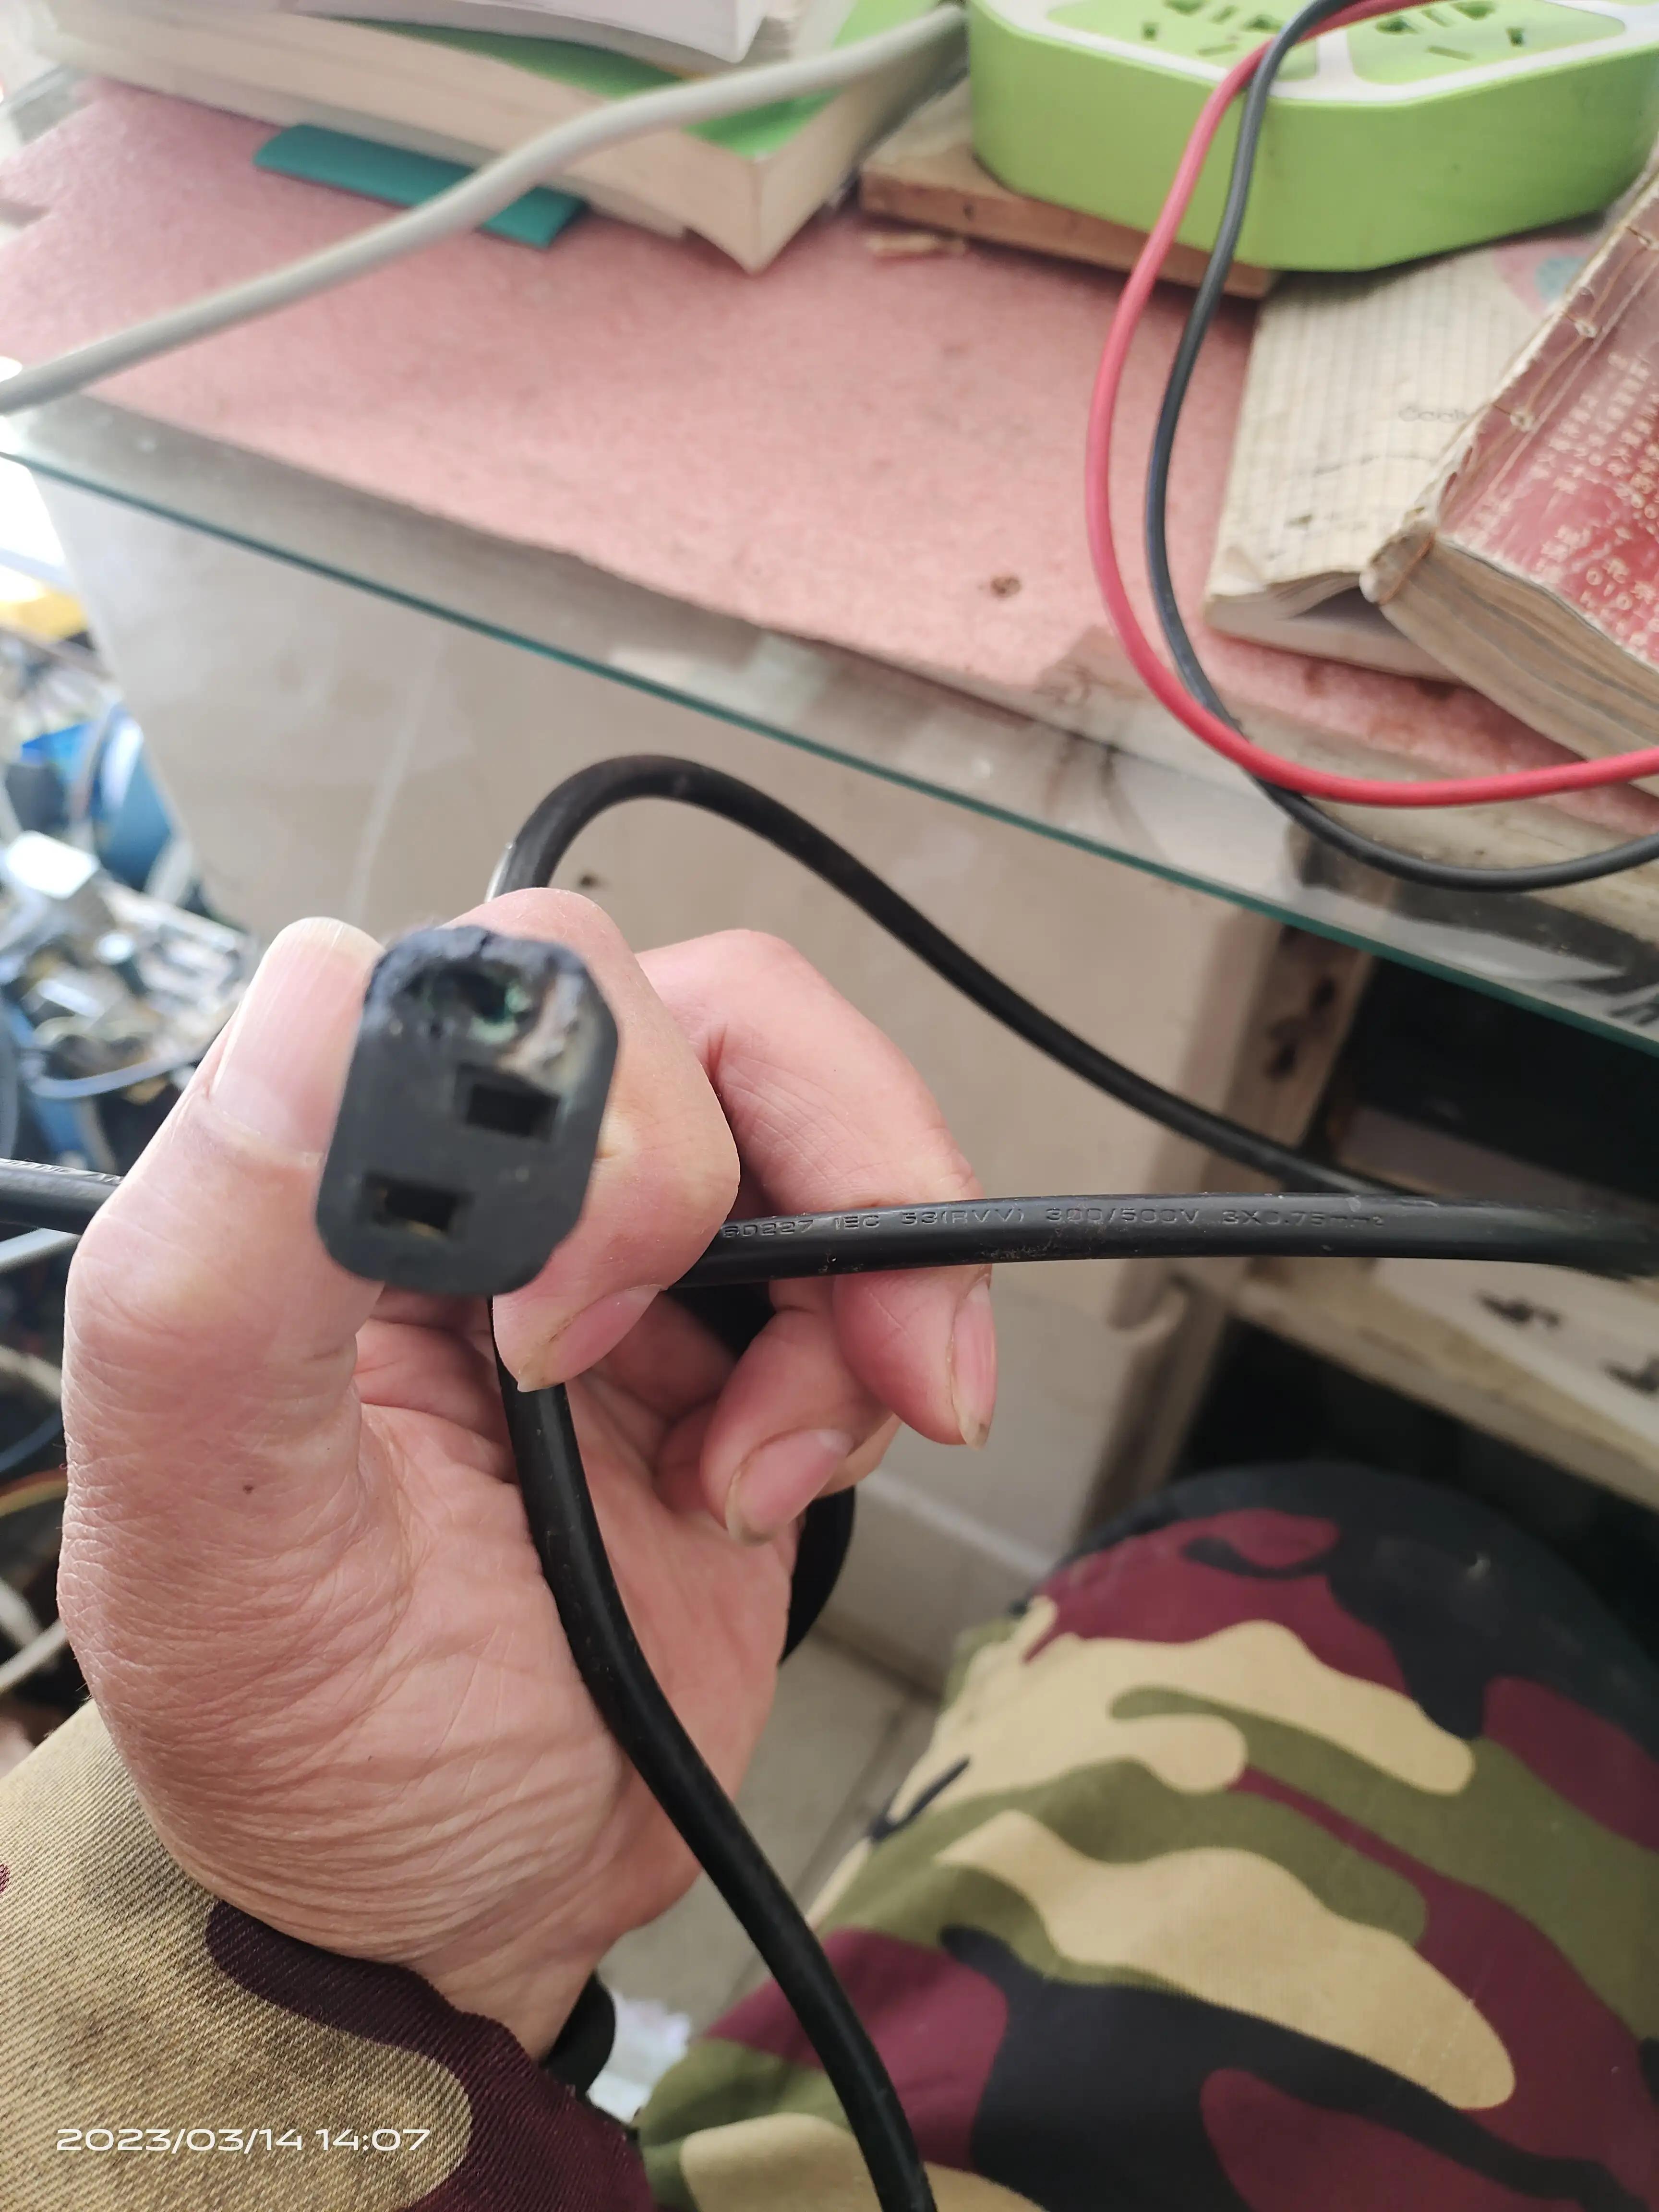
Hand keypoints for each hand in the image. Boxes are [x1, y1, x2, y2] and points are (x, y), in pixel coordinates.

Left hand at [57, 895, 994, 2054]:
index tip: (572, 1327)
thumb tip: (308, 987)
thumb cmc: (313, 1744)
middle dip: (796, 1173)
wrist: (472, 1893)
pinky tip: (765, 1482)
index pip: (507, 987)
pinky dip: (876, 1361)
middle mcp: (488, 1186)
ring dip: (870, 1271)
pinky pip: (874, 1252)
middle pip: (708, 1016)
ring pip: (817, 1111)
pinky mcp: (737, 1328)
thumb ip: (215, 1272)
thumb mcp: (211, 1545)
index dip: (601, 1113)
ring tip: (776, 1463)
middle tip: (721, 1387)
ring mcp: (630, 1251)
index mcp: (334, 1185)